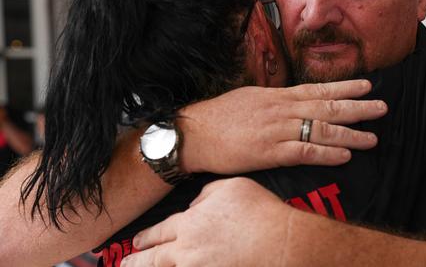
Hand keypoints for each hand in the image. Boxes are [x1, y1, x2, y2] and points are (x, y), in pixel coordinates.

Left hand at [122, 178, 292, 266]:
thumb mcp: (230, 187)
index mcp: (189, 225)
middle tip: (123, 265)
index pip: (158, 232)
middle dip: (135, 262)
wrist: (282, 243)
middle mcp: (187, 253)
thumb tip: (196, 205)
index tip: (135, 242)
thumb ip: (205, 195)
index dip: (145, 238)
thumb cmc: (259, 212)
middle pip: (153, 260)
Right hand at [178, 79, 387, 173]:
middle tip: (382, 107)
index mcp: (278, 96)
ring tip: (372, 137)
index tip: (366, 86)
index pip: (318, 89)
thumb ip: (275, 101)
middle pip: (327, 107)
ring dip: (350, 134)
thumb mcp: (250, 98)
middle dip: (358, 108)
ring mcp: (277, 131)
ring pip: (321, 129)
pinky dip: (327, 153)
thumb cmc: (218, 116)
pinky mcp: (269, 152)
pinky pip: (304, 152)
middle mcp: (282, 110)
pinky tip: (345, 155)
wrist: (192, 133)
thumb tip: (295, 101)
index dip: (345, 88)